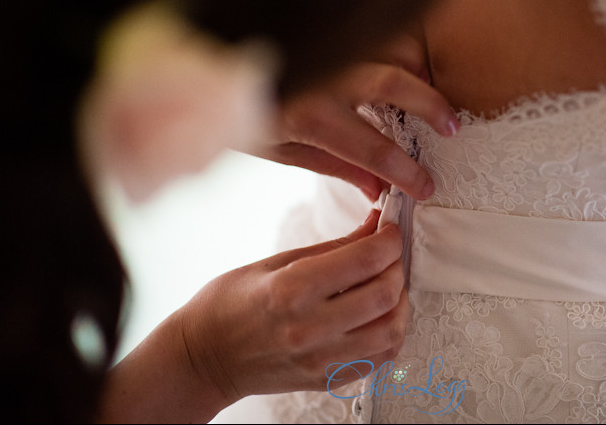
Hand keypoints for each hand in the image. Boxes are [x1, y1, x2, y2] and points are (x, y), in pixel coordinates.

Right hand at [101, 210, 407, 421]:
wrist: (204, 357)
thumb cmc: (229, 304)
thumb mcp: (275, 262)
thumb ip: (332, 247)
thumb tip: (373, 226)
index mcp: (291, 290)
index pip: (364, 260)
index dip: (389, 239)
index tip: (390, 230)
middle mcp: (309, 328)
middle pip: (385, 295)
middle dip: (397, 266)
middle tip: (391, 254)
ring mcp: (320, 359)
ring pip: (391, 330)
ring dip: (401, 302)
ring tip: (389, 285)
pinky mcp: (326, 380)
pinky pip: (379, 359)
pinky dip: (391, 334)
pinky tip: (381, 316)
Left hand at [253, 34, 459, 200]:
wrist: (201, 52)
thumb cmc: (236, 108)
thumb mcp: (277, 149)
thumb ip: (332, 166)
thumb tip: (379, 189)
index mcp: (307, 115)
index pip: (373, 147)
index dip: (406, 172)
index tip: (427, 187)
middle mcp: (323, 75)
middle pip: (395, 84)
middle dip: (432, 106)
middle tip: (453, 129)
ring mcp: (328, 44)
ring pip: (390, 47)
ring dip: (418, 70)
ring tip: (432, 95)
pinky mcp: (327, 26)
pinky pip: (374, 32)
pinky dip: (397, 48)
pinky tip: (406, 67)